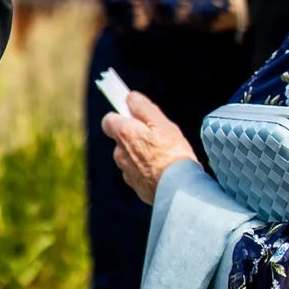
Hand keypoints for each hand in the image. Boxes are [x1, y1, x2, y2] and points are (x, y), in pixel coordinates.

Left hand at [102, 90, 198, 204]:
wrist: (180, 191)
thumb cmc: (173, 154)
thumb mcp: (163, 124)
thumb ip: (143, 108)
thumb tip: (130, 97)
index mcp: (124, 134)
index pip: (109, 120)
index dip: (120, 116)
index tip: (131, 114)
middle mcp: (120, 153)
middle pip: (121, 140)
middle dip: (134, 137)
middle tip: (156, 138)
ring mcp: (127, 172)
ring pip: (130, 158)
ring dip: (141, 156)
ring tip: (164, 157)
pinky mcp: (137, 187)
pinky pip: (138, 174)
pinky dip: (147, 172)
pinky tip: (164, 173)